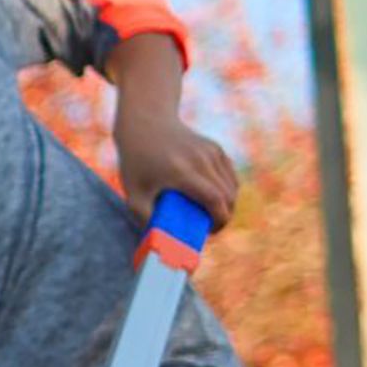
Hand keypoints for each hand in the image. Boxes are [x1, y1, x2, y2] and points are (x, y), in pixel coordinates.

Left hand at [113, 112, 238, 229]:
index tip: (210, 232)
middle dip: (224, 216)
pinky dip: (227, 190)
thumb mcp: (133, 194)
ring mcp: (211, 152)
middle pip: (228, 195)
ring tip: (211, 215)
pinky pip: (229, 175)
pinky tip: (215, 199)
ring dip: (227, 204)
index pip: (215, 199)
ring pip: (232, 185)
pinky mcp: (215, 148)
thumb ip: (145, 219)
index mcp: (182, 172)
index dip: (219, 220)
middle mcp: (201, 160)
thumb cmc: (136, 162)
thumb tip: (161, 242)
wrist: (146, 123)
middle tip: (209, 227)